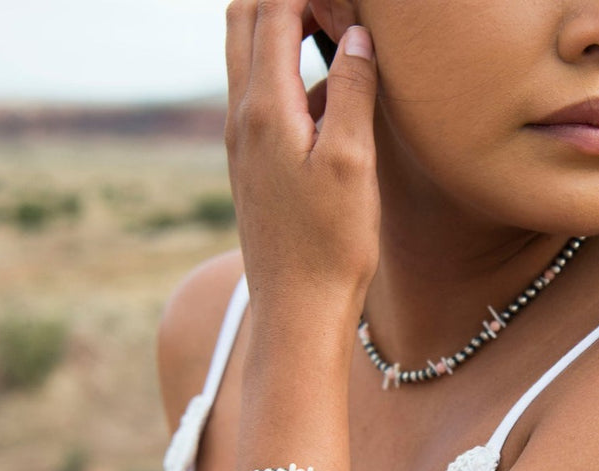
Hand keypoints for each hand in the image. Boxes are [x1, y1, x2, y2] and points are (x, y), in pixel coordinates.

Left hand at [225, 1, 379, 324]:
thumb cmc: (329, 245)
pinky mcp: (253, 169)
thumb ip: (351, 91)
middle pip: (244, 22)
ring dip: (285, 34)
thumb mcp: (351, 163)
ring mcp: (242, 144)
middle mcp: (241, 118)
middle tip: (334, 8)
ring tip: (338, 36)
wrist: (297, 313)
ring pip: (250, 60)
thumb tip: (357, 36)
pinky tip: (334, 100)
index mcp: (264, 108)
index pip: (273, 10)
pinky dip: (291, 78)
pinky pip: (264, 101)